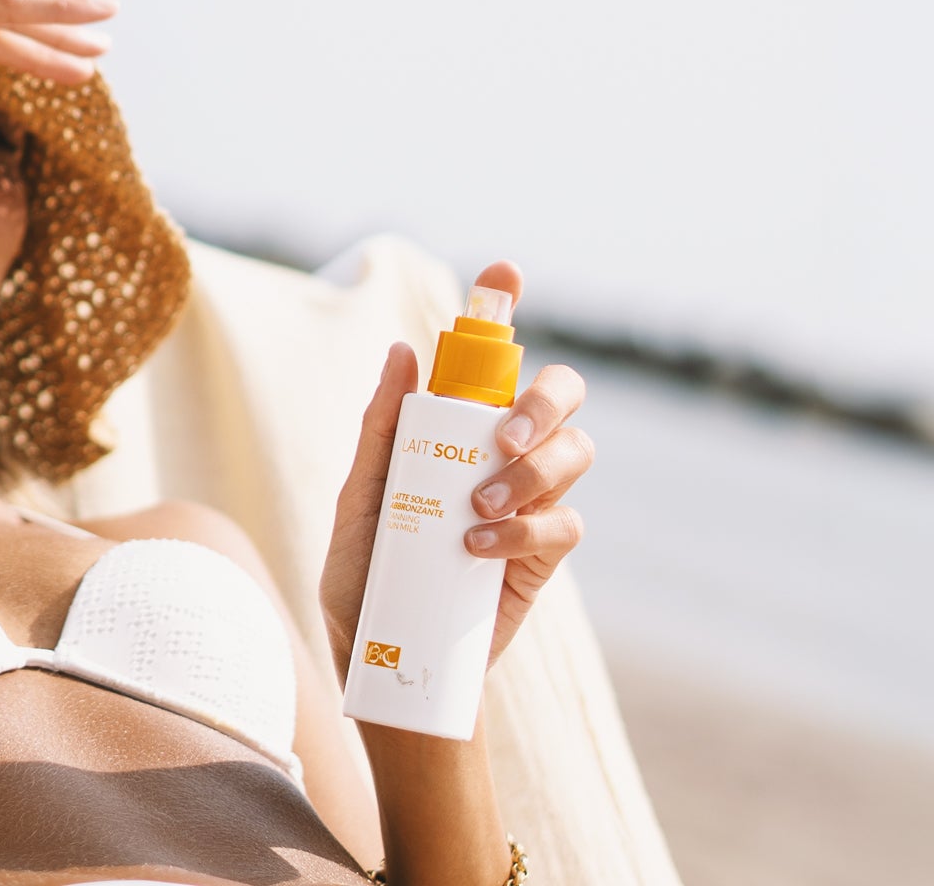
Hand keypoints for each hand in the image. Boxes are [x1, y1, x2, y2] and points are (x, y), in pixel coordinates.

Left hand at [322, 261, 593, 678]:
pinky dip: (527, 528)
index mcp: (459, 429)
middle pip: (563, 392)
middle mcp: (506, 453)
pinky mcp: (546, 551)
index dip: (503, 305)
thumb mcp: (357, 502)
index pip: (492, 356)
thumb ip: (381, 432)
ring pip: (576, 451)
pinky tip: (479, 548)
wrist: (388, 660)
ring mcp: (534, 499)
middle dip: (545, 401)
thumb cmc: (368, 578)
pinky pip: (566, 520)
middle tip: (503, 436)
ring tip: (479, 508)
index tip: (502, 273)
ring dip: (533, 471)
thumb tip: (402, 353)